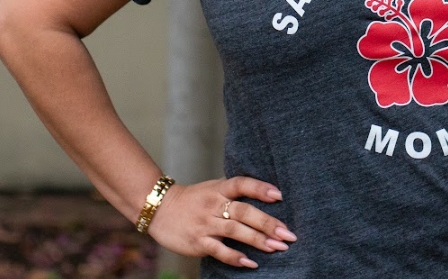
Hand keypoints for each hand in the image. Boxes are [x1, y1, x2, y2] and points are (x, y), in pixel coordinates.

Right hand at [147, 176, 296, 268]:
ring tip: (277, 248)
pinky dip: (235, 257)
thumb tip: (268, 195)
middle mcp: (213, 204)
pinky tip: (250, 262)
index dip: (260, 188)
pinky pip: (219, 250)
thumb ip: (235, 193)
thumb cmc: (194, 200)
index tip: (280, 196)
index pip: (242, 184)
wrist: (159, 210)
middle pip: (243, 211)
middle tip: (288, 234)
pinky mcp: (198, 242)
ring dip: (257, 240)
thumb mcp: (213, 188)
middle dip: (268, 223)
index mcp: (219, 189)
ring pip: (234, 230)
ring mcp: (205, 223)